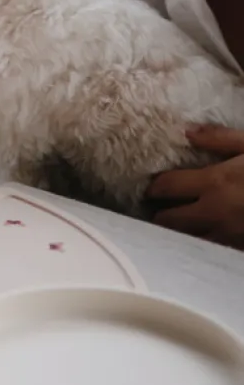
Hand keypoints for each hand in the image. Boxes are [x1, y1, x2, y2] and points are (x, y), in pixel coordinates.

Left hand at [145, 125, 243, 248]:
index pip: (167, 187)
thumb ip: (218, 138)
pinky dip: (204, 248)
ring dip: (178, 236)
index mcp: (214, 182)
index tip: (149, 189)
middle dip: (159, 216)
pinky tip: (202, 242)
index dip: (154, 188)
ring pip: (189, 242)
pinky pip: (214, 253)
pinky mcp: (241, 250)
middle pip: (170, 221)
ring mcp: (229, 236)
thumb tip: (186, 132)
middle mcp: (216, 212)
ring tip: (172, 230)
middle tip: (154, 212)